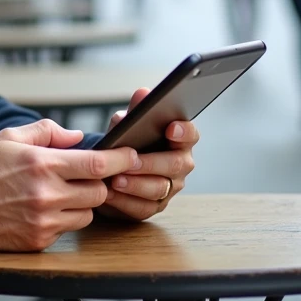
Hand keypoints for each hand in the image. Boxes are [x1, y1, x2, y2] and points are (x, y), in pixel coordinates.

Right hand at [0, 119, 140, 251]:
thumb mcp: (9, 138)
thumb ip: (47, 133)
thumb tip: (76, 136)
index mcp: (42, 164)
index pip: (97, 163)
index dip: (121, 159)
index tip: (132, 155)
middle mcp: (47, 194)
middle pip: (99, 191)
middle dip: (98, 182)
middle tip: (86, 174)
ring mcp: (43, 221)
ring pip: (87, 213)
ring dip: (82, 202)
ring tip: (60, 192)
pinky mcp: (38, 241)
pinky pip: (67, 230)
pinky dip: (63, 218)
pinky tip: (43, 208)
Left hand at [97, 88, 198, 221]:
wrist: (113, 168)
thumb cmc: (127, 142)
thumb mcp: (129, 124)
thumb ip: (137, 111)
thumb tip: (143, 94)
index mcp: (179, 140)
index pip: (190, 134)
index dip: (183, 132)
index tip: (170, 128)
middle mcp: (180, 165)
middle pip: (175, 165)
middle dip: (151, 162)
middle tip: (130, 160)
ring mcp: (169, 188)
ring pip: (158, 188)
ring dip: (135, 184)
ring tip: (115, 179)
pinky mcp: (153, 207)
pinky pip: (142, 207)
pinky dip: (124, 201)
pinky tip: (109, 193)